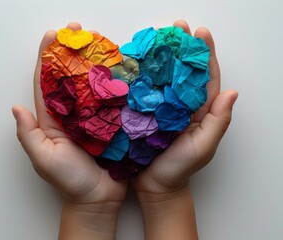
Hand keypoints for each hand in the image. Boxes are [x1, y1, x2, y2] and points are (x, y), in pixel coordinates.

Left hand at [12, 22, 126, 238]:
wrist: (97, 200)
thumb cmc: (69, 182)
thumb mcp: (43, 159)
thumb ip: (28, 135)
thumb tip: (15, 108)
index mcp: (52, 119)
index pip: (46, 82)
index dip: (47, 57)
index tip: (52, 35)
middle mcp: (71, 113)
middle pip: (69, 75)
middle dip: (71, 50)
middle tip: (78, 29)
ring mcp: (92, 116)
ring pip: (90, 82)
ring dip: (92, 59)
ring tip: (98, 39)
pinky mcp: (110, 121)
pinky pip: (110, 97)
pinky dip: (112, 80)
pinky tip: (118, 64)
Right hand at [131, 20, 237, 196]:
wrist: (154, 187)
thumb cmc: (180, 169)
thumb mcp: (204, 147)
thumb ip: (218, 121)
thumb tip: (232, 92)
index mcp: (199, 111)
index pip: (205, 77)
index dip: (204, 54)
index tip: (200, 33)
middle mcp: (180, 105)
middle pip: (183, 70)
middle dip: (182, 47)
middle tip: (176, 27)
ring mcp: (161, 108)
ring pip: (163, 77)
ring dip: (161, 56)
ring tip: (157, 37)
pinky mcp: (143, 113)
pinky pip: (144, 91)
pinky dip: (141, 75)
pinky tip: (136, 62)